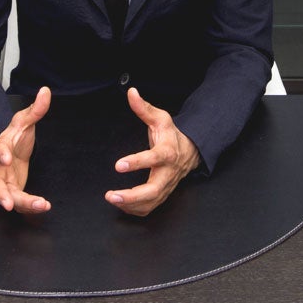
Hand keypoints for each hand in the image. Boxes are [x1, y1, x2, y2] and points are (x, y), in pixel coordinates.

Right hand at [0, 86, 51, 213]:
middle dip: (1, 195)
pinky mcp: (13, 192)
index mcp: (0, 149)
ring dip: (23, 204)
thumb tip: (45, 91)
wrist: (9, 152)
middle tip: (8, 203)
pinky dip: (30, 207)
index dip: (1, 154)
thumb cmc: (14, 138)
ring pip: (9, 197)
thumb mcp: (24, 122)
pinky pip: (19, 203)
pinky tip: (43, 206)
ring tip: (40, 205)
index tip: (6, 158)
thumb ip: (36, 109)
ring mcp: (5, 183)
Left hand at [105, 87, 200, 216]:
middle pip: (153, 190)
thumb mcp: (160, 118)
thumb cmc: (172, 135)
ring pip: (151, 202)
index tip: (118, 165)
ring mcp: (166, 186)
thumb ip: (143, 107)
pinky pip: (150, 207)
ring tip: (112, 198)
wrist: (191, 151)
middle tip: (112, 195)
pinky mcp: (163, 195)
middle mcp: (168, 172)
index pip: (154, 159)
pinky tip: (121, 204)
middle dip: (131, 196)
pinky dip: (134, 209)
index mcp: (167, 152)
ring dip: (130, 205)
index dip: (137, 163)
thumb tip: (131, 92)